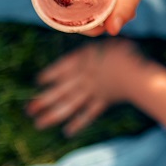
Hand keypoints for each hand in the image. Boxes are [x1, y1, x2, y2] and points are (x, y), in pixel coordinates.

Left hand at [28, 40, 157, 134]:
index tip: (39, 80)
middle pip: (61, 90)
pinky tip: (68, 131)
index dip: (51, 74)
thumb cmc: (128, 54)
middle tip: (29, 110)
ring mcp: (93, 91)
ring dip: (53, 115)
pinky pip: (88, 114)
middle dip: (44, 100)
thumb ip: (102, 43)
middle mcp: (84, 78)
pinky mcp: (103, 102)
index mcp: (84, 60)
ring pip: (69, 105)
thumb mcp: (113, 42)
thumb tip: (99, 33)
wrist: (136, 75)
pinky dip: (78, 123)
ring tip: (39, 124)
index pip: (63, 68)